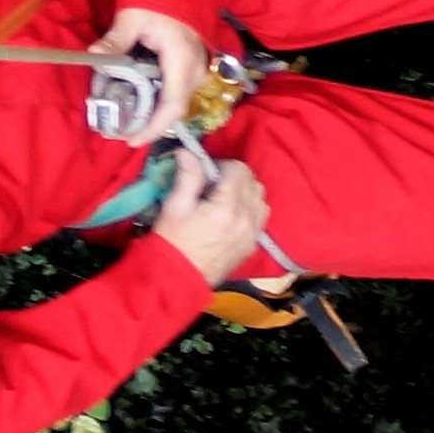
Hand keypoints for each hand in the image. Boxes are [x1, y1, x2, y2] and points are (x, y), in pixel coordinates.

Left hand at [89, 1, 217, 130]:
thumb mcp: (132, 17)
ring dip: (154, 116)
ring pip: (177, 104)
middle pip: (174, 110)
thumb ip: (115, 40)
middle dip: (149, 125)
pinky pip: (177, 94)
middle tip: (121, 133)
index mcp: (182, 60)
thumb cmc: (157, 0)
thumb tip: (93, 56)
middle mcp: (195, 70)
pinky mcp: (193, 70)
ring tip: (127, 123)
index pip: (172, 105)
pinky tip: (140, 105)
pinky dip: (159, 104)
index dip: (153, 127)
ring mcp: (198, 70)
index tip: (132, 140)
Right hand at [145, 143, 271, 283]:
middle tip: (214, 185)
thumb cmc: (172, 242)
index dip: (223, 165)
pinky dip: (251, 210)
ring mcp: (252, 235)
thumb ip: (188, 177)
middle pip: (253, 182)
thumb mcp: (174, 207)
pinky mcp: (252, 246)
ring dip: (246, 193)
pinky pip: (261, 218)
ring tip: (225, 199)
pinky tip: (233, 216)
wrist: (178, 280)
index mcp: (226, 208)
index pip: (239, 170)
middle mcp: (246, 220)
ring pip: (261, 199)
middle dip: (236, 177)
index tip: (208, 174)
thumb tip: (188, 152)